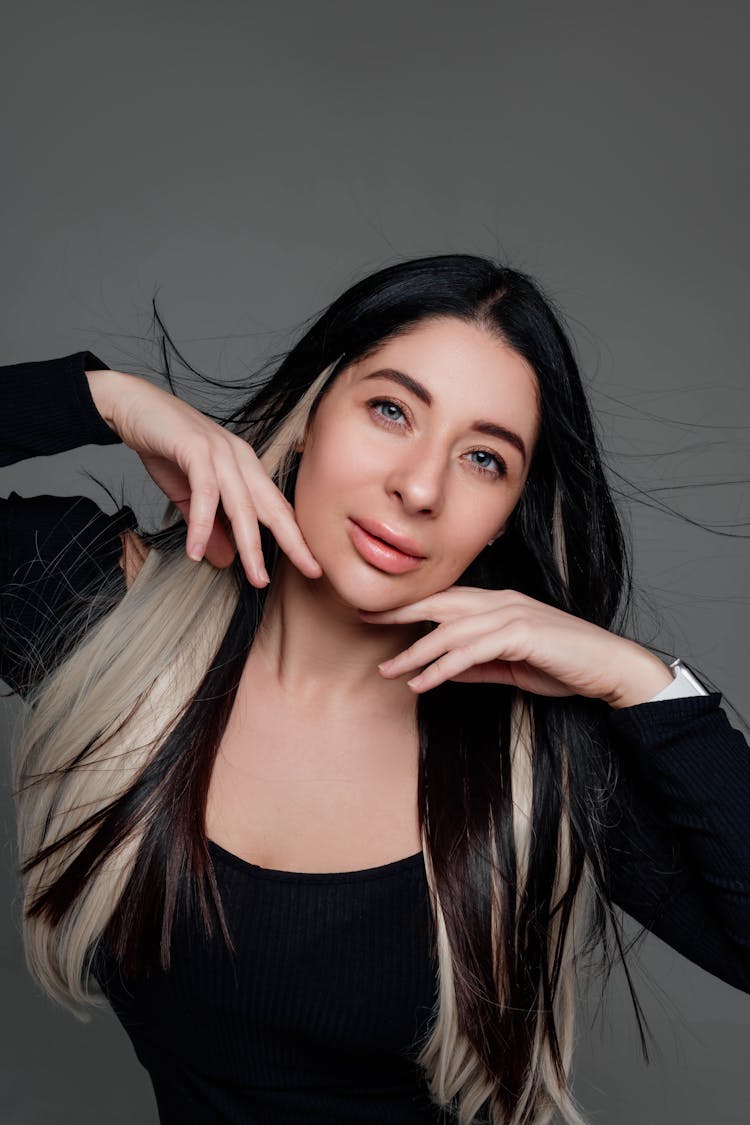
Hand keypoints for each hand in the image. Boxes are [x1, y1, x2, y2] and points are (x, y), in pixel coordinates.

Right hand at [85, 369, 321, 587]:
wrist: (134, 406)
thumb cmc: (166, 448)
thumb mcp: (190, 496)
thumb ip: (208, 527)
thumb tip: (223, 561)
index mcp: (245, 468)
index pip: (276, 508)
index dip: (295, 536)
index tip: (313, 565)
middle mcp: (240, 458)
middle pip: (271, 507)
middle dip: (292, 541)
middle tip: (311, 571)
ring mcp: (220, 452)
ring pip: (242, 505)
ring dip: (250, 544)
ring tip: (256, 577)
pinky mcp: (195, 449)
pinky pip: (205, 492)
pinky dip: (202, 524)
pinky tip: (196, 551)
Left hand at [360, 586, 673, 708]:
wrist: (610, 667)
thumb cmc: (565, 664)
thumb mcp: (511, 666)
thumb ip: (478, 665)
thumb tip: (444, 672)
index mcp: (498, 604)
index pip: (445, 600)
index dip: (409, 605)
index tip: (377, 613)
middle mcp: (501, 602)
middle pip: (440, 603)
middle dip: (400, 611)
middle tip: (363, 618)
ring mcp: (513, 615)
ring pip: (451, 631)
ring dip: (416, 652)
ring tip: (389, 670)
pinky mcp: (523, 634)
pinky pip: (471, 652)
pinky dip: (443, 668)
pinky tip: (423, 683)